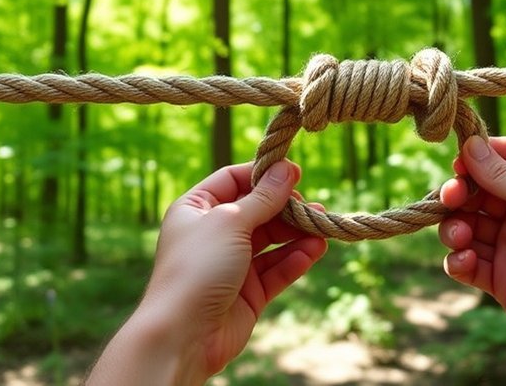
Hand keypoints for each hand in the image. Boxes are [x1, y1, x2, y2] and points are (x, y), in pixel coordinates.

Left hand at [89, 161, 327, 384]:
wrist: (183, 335)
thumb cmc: (198, 268)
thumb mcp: (231, 222)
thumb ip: (263, 198)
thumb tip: (288, 169)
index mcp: (196, 209)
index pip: (233, 180)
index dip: (263, 175)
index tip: (295, 173)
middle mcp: (213, 234)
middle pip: (258, 211)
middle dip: (287, 208)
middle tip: (314, 207)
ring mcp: (231, 264)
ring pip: (271, 242)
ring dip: (297, 234)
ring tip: (322, 228)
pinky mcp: (248, 292)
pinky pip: (276, 270)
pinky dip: (295, 260)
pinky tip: (314, 251)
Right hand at [439, 136, 505, 384]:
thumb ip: (502, 174)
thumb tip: (471, 144)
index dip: (479, 156)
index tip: (458, 162)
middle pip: (479, 190)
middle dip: (459, 193)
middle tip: (450, 198)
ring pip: (468, 225)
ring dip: (455, 227)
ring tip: (459, 236)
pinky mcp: (502, 277)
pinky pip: (469, 262)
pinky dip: (460, 259)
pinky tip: (465, 260)